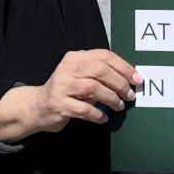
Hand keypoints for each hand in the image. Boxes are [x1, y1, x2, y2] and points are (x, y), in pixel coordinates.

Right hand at [0, 49, 142, 141]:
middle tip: (130, 95)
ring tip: (119, 106)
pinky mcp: (57, 104)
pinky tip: (103, 117)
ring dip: (111, 98)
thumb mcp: (80, 76)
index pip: (104, 56)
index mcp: (76, 57)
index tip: (137, 78)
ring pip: (93, 88)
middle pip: (100, 70)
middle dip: (120, 83)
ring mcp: (61, 86)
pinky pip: (83, 109)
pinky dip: (97, 114)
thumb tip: (130, 78)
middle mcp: (67, 68)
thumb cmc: (66, 91)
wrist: (36, 107)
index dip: (123, 67)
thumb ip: (100, 73)